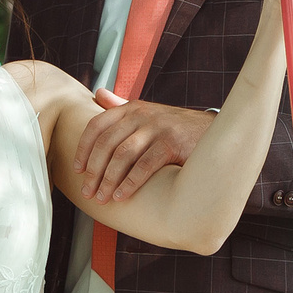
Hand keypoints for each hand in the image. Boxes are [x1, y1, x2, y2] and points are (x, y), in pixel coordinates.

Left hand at [75, 90, 214, 204]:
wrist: (214, 132)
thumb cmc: (176, 127)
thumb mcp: (148, 112)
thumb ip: (121, 105)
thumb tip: (97, 94)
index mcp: (131, 108)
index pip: (97, 126)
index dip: (83, 149)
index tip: (77, 170)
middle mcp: (142, 115)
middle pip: (106, 143)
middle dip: (93, 171)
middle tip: (87, 192)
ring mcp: (157, 128)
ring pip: (122, 155)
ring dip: (108, 180)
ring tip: (102, 198)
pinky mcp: (171, 143)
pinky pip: (144, 166)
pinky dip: (130, 183)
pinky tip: (122, 196)